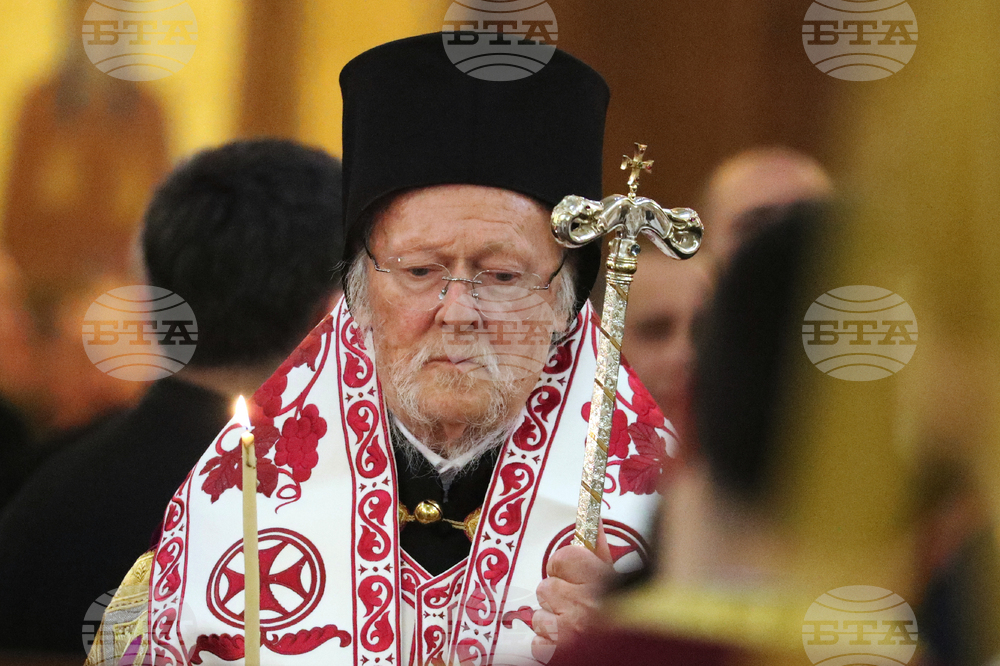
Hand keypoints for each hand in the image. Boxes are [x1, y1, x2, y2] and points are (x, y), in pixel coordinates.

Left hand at [531, 522, 613, 661]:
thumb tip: (591, 517)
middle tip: (578, 605)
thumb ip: (598, 548)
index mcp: (598, 580)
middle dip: (559, 597)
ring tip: (576, 626)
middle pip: (546, 587)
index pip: (561, 558)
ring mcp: (568, 630)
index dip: (565, 567)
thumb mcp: (615, 577)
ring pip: (539, 616)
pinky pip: (538, 643)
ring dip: (553, 622)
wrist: (634, 649)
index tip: (574, 575)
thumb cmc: (625, 611)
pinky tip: (568, 642)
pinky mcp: (556, 653)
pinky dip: (549, 645)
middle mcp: (582, 603)